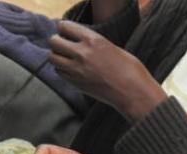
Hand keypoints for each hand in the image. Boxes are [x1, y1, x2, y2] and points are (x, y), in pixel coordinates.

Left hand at [48, 21, 166, 120]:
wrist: (133, 93)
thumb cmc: (130, 70)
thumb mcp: (113, 48)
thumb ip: (94, 43)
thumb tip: (82, 42)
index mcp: (94, 40)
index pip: (65, 26)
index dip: (65, 29)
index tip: (68, 33)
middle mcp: (82, 53)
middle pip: (53, 41)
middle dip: (57, 42)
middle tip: (64, 46)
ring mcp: (77, 70)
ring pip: (52, 58)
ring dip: (57, 56)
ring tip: (66, 59)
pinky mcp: (76, 84)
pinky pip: (59, 72)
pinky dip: (62, 70)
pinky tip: (72, 70)